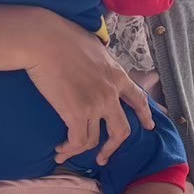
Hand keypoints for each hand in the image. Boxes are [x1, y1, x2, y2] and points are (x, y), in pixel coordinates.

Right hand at [25, 16, 153, 165]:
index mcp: (117, 75)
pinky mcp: (77, 113)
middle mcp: (111, 93)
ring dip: (82, 151)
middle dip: (114, 146)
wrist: (45, 40)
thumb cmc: (63, 37)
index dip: (145, 115)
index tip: (149, 126)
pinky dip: (69, 150)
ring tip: (67, 151)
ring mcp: (95, 105)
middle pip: (122, 130)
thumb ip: (102, 61)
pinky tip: (60, 150)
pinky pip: (78, 141)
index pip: (138, 99)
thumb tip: (97, 63)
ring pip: (95, 140)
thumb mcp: (95, 46)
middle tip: (104, 156)